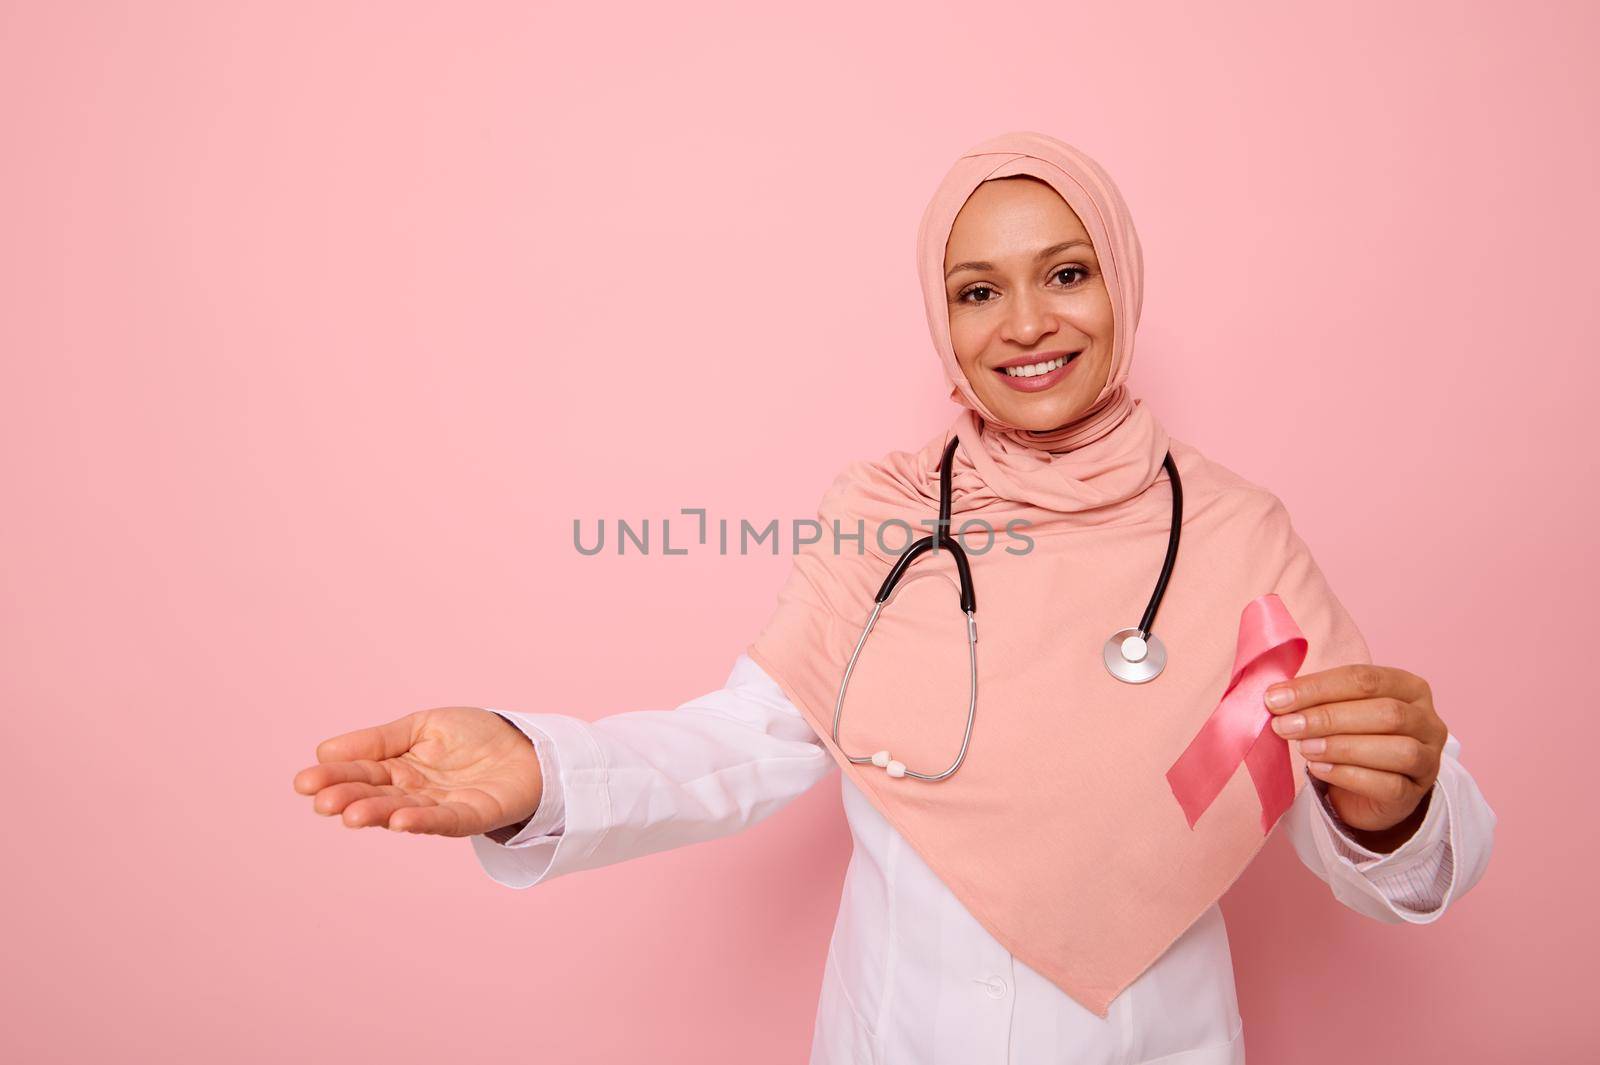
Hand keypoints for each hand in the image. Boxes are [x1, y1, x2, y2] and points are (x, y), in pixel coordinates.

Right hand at [293, 708, 541, 836]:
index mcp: (398, 768)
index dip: (333, 776)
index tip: (304, 781)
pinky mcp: (471, 815)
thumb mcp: (422, 726)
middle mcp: (413, 792)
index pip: (359, 771)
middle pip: (375, 794)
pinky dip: (424, 822)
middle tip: (321, 802)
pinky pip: (445, 820)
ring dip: (377, 814)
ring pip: (402, 811)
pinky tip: (401, 821)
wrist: (526, 745)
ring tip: (351, 814)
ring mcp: (440, 806)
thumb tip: (325, 749)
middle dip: (347, 798)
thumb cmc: (473, 737)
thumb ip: (379, 740)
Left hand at [1265, 665, 1446, 839]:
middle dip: (1328, 718)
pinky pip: (1389, 784)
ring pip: (1397, 750)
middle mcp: (1428, 721)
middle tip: (1284, 725)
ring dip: (1341, 746)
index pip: (1365, 679)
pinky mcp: (1416, 793)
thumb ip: (1316, 699)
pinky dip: (1349, 775)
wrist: (1371, 789)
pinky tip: (1318, 769)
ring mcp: (1428, 759)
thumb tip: (1276, 697)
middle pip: (1385, 712)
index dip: (1318, 687)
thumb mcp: (1340, 709)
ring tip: (1303, 747)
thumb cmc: (1355, 736)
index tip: (1275, 698)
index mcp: (1409, 687)